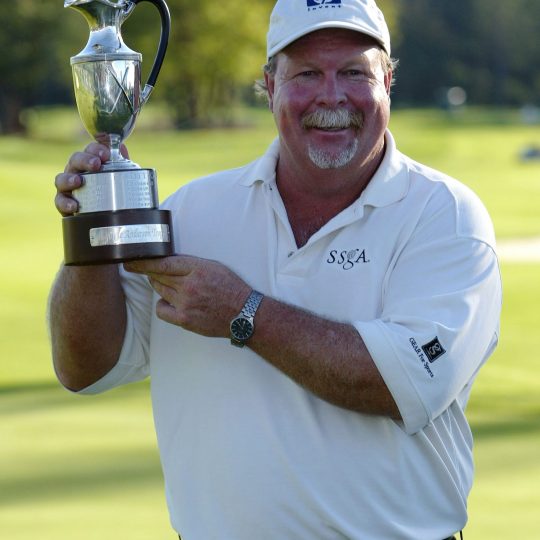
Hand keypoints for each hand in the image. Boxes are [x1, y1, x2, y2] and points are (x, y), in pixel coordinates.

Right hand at [53, 143, 127, 215]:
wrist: (105, 218)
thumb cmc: (113, 194)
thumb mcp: (120, 179)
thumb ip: (121, 164)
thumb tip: (121, 147)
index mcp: (90, 163)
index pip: (91, 151)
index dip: (96, 149)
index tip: (106, 154)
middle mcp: (76, 172)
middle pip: (75, 160)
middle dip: (84, 160)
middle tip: (96, 164)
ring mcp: (67, 187)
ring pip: (61, 179)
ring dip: (69, 179)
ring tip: (78, 182)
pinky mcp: (63, 204)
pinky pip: (59, 201)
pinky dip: (65, 203)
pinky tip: (74, 206)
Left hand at [124, 255, 251, 336]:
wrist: (243, 314)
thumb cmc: (231, 289)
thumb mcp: (214, 267)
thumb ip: (190, 264)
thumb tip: (169, 261)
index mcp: (197, 268)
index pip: (163, 262)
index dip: (143, 261)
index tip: (131, 260)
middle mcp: (189, 285)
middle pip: (157, 275)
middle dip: (148, 272)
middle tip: (141, 269)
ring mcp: (185, 303)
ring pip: (159, 290)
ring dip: (158, 285)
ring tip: (167, 285)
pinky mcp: (184, 319)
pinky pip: (161, 309)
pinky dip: (162, 304)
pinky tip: (169, 302)